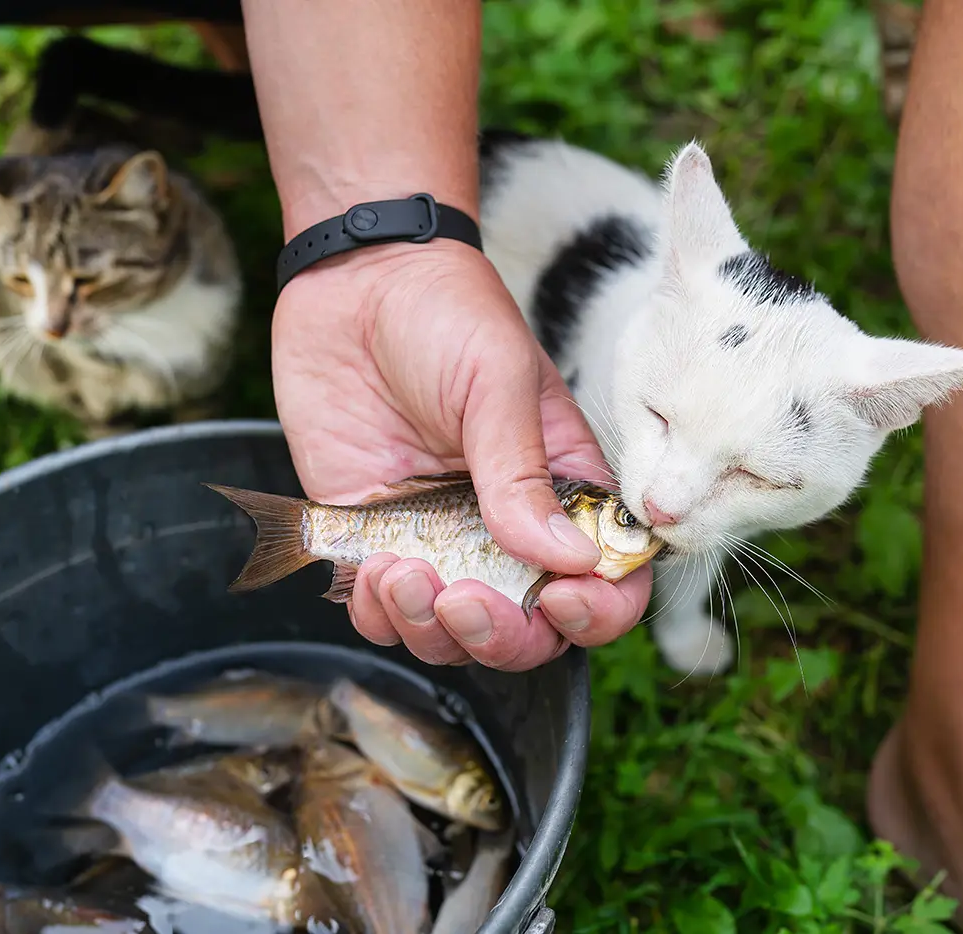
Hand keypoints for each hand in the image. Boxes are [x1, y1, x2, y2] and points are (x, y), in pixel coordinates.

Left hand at [271, 241, 652, 669]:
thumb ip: (525, 475)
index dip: (597, 610)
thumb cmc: (445, 313)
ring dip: (431, 630)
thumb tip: (570, 561)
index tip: (559, 597)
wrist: (355, 279)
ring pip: (452, 635)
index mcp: (565, 489)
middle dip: (501, 635)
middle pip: (530, 628)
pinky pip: (381, 612)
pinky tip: (371, 572)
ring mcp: (440, 538)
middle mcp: (508, 527)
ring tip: (401, 574)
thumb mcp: (499, 383)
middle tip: (462, 598)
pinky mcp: (374, 537)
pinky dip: (378, 615)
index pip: (607, 578)